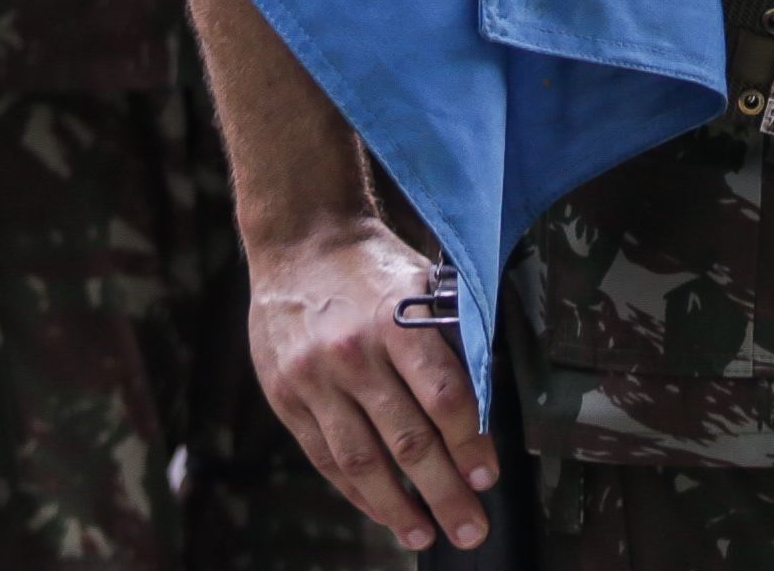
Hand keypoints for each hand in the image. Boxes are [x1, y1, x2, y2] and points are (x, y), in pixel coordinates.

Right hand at [239, 213, 498, 551]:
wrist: (300, 239)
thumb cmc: (374, 265)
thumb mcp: (423, 284)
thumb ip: (451, 341)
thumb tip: (485, 409)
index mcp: (396, 320)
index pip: (443, 397)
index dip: (470, 443)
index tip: (487, 476)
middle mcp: (353, 353)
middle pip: (407, 440)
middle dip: (445, 492)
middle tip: (471, 529)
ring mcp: (314, 378)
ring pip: (362, 459)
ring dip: (398, 507)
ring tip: (425, 534)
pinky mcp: (286, 395)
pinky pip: (325, 456)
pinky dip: (356, 490)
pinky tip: (382, 509)